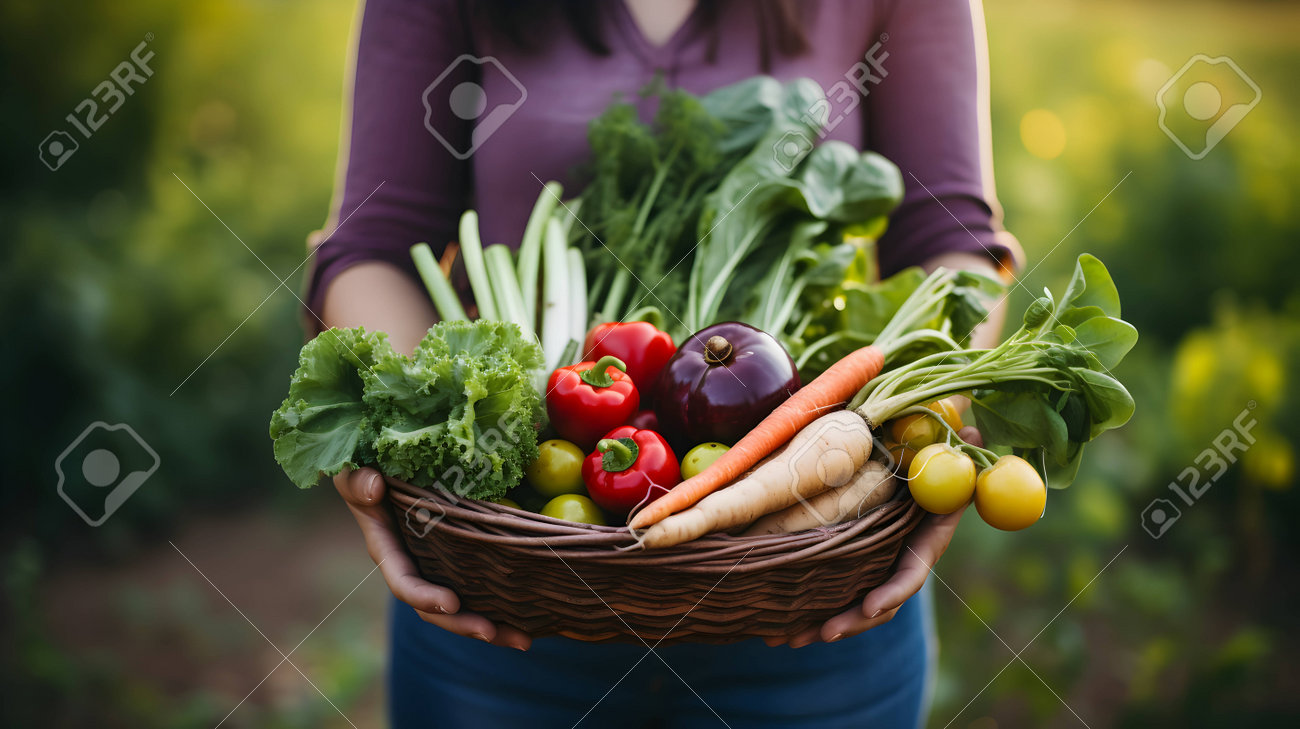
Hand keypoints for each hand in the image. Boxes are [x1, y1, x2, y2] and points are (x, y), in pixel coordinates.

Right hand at [334, 467, 531, 649]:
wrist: (390, 472)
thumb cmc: (369, 471)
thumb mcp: (354, 474)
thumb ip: (357, 482)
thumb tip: (373, 487)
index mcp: (390, 553)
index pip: (405, 583)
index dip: (425, 597)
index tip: (451, 603)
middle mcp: (416, 569)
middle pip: (438, 609)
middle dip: (464, 624)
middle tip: (491, 631)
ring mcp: (441, 570)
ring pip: (465, 609)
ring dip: (492, 628)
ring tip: (522, 640)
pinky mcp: (464, 564)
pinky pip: (483, 591)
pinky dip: (506, 607)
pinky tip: (534, 621)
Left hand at [764, 425, 983, 648]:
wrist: (916, 464)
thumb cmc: (929, 456)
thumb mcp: (943, 451)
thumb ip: (955, 448)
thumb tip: (968, 432)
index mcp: (923, 540)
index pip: (911, 574)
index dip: (893, 592)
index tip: (871, 607)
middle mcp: (899, 560)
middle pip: (879, 604)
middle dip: (850, 621)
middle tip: (821, 633)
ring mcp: (875, 567)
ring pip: (852, 608)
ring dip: (821, 626)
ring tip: (787, 640)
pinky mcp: (852, 566)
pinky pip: (833, 595)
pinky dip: (808, 612)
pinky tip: (776, 628)